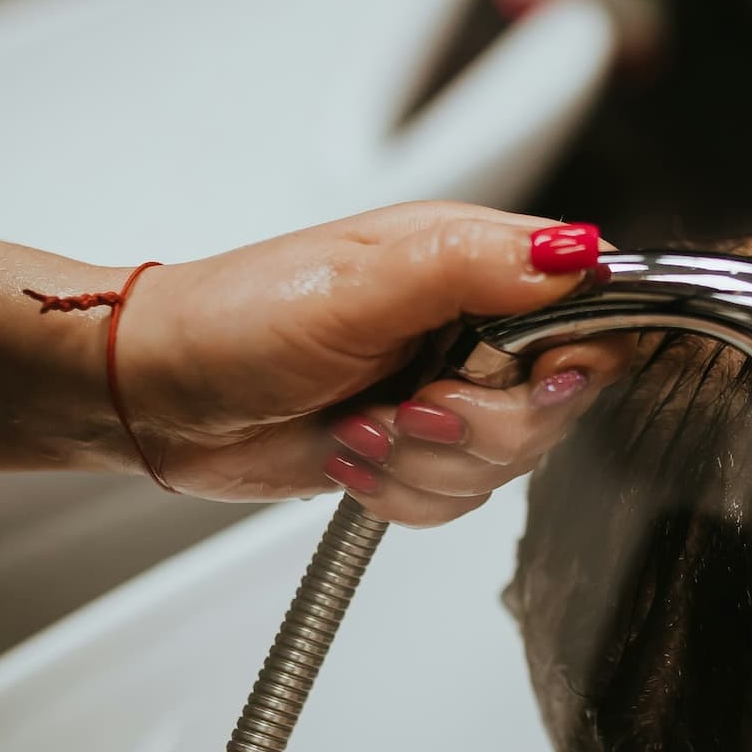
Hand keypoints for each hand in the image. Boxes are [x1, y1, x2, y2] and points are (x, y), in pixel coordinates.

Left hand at [113, 204, 630, 520]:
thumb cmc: (237, 320)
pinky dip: (404, 495)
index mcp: (474, 261)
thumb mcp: (360, 281)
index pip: (593, 304)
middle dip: (483, 426)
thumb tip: (578, 251)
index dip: (580, 354)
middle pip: (561, 401)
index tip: (534, 376)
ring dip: (427, 464)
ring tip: (359, 427)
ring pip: (511, 462)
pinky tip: (351, 457)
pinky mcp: (419, 451)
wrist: (158, 396)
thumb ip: (474, 263)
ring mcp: (448, 392)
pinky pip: (461, 500)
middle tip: (412, 406)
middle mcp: (474, 325)